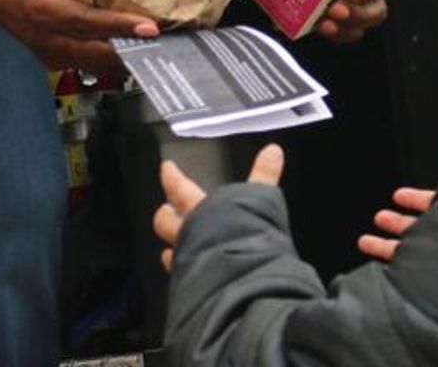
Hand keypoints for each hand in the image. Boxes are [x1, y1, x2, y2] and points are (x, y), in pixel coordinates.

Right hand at [0, 0, 158, 73]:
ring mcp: (45, 50)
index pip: (89, 23)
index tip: (148, 27)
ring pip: (89, 64)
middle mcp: (45, 36)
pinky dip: (104, 59)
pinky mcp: (47, 54)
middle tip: (160, 45)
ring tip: (149, 48)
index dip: (120, 26)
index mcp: (44, 9)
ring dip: (119, 58)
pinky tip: (124, 49)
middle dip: (128, 51)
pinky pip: (81, 63)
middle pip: (95, 54)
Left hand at [154, 144, 284, 272]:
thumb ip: (265, 176)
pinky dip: (184, 276)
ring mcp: (186, 263)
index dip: (172, 177)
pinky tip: (188, 278)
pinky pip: (181, 279)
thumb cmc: (245, 237)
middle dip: (165, 216)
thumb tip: (273, 151)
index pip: (180, 188)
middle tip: (164, 211)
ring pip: (170, 253)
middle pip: (165, 222)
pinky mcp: (190, 287)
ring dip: (172, 250)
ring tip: (170, 251)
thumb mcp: (261, 199)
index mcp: (200, 210)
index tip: (166, 169)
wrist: (240, 278)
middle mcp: (188, 235)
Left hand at [317, 0, 389, 42]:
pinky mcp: (332, 16)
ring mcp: (350, 3)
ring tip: (325, 24)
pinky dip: (328, 32)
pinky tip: (311, 27)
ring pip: (359, 25)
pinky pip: (338, 32)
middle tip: (337, 9)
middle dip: (358, 12)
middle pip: (375, 8)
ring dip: (344, 29)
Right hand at [357, 124, 437, 261]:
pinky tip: (371, 262)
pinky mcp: (426, 277)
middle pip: (415, 227)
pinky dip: (383, 263)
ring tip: (365, 241)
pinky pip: (400, 270)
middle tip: (380, 217)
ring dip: (382, 244)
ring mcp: (436, 258)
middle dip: (396, 222)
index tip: (398, 195)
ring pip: (403, 250)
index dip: (414, 198)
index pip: (431, 203)